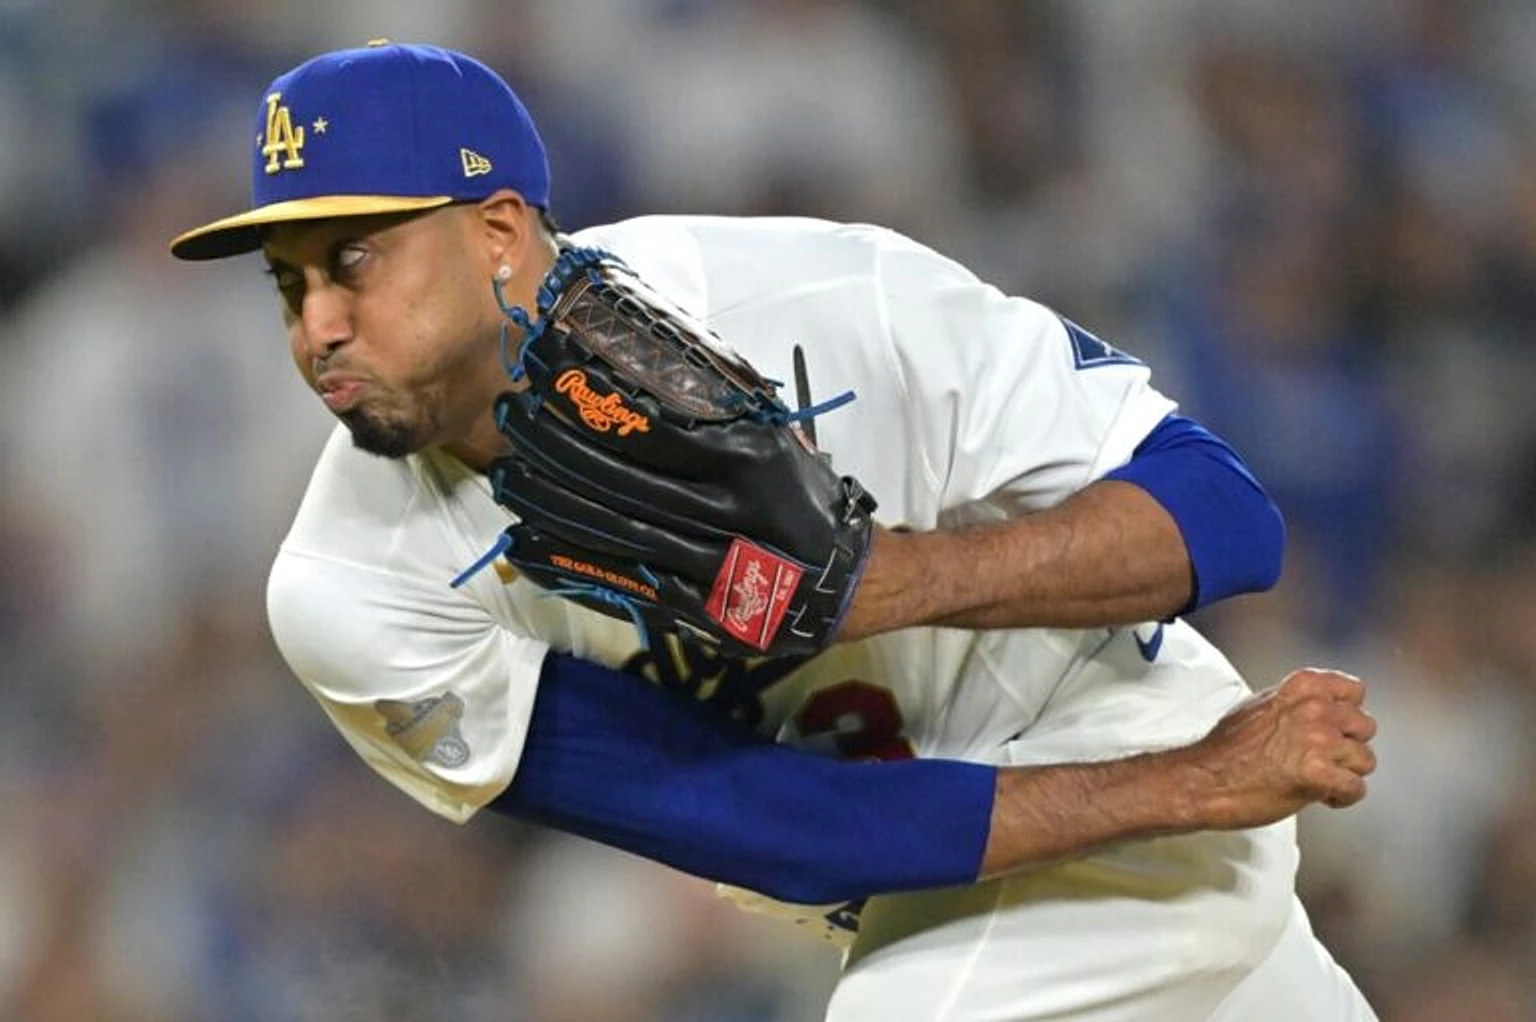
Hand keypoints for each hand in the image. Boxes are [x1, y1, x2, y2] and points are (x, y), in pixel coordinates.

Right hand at [1179, 668, 1377, 830]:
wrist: (1204, 779)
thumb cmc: (1226, 749)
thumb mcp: (1261, 706)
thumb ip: (1296, 704)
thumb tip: (1323, 711)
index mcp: (1301, 687)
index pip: (1354, 691)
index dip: (1347, 714)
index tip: (1336, 728)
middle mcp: (1314, 708)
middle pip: (1365, 727)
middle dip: (1348, 746)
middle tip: (1326, 759)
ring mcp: (1318, 741)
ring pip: (1366, 760)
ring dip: (1346, 773)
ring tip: (1321, 780)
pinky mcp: (1318, 775)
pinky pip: (1356, 789)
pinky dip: (1342, 797)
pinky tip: (1321, 797)